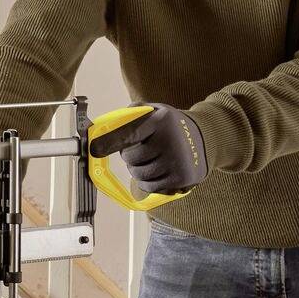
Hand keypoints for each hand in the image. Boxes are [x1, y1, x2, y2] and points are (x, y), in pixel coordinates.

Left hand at [89, 104, 208, 194]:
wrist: (204, 138)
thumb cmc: (170, 125)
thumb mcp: (153, 110)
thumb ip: (129, 115)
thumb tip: (102, 128)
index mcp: (160, 121)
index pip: (128, 135)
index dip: (108, 143)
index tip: (94, 149)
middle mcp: (170, 142)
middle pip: (132, 159)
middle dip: (130, 156)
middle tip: (139, 149)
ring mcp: (177, 162)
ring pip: (140, 175)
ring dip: (138, 170)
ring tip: (149, 159)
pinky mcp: (182, 179)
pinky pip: (152, 187)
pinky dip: (148, 181)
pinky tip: (157, 170)